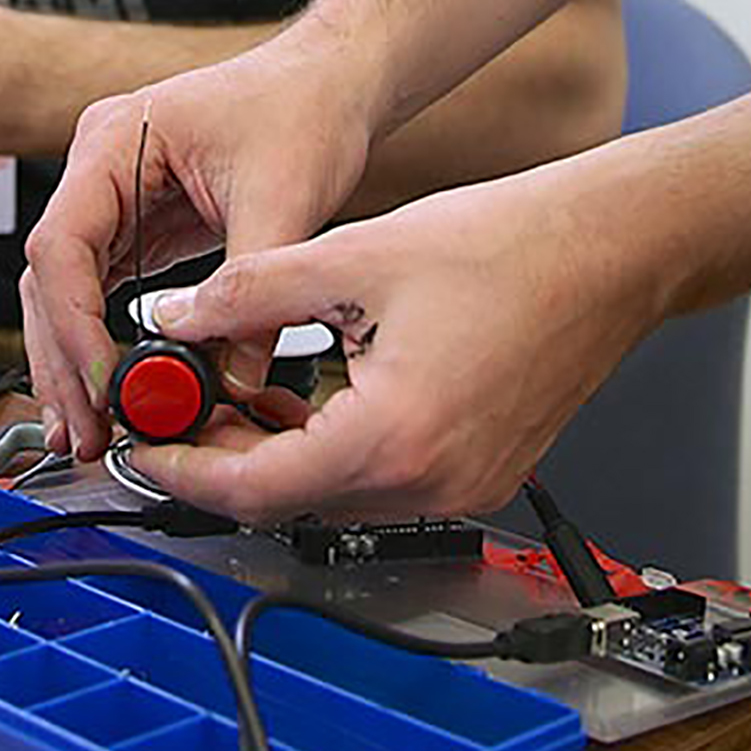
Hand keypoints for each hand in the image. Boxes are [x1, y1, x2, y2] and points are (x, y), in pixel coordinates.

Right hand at [18, 38, 379, 459]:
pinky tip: (113, 393)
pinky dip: (103, 344)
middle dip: (64, 362)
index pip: (62, 244)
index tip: (104, 383)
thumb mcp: (282, 202)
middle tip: (86, 431)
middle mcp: (100, 167)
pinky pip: (102, 293)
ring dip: (75, 363)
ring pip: (68, 294)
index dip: (74, 324)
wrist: (332, 81)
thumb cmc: (303, 104)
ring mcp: (114, 197)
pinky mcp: (139, 224)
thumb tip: (231, 379)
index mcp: (113, 141)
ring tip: (90, 432)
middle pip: (51, 279)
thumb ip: (251, 297)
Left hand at [115, 157, 659, 527]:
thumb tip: (176, 318)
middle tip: (174, 411)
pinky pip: (380, 481)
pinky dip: (330, 450)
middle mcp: (430, 483)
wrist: (605, 254)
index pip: (256, 490)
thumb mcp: (353, 257)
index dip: (186, 471)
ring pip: (333, 495)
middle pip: (291, 502)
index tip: (145, 447)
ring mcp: (460, 489)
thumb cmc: (506, 248)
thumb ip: (250, 293)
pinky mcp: (477, 477)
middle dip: (223, 460)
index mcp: (393, 437)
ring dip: (275, 456)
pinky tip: (304, 398)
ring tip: (229, 395)